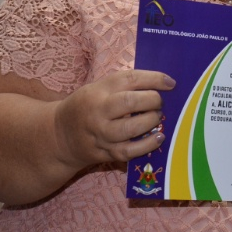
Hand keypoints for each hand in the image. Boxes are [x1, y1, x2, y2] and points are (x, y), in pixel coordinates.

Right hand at [53, 69, 174, 169]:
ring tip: (158, 117)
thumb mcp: (100, 88)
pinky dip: (147, 145)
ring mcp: (100, 133)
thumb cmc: (88, 106)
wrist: (60, 134)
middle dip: (152, 101)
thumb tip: (163, 84)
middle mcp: (98, 110)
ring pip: (130, 128)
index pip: (129, 79)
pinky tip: (159, 137)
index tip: (171, 83)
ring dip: (150, 122)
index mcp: (99, 89)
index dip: (153, 79)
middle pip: (129, 102)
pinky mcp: (104, 152)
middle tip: (160, 102)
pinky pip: (129, 151)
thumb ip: (126, 85)